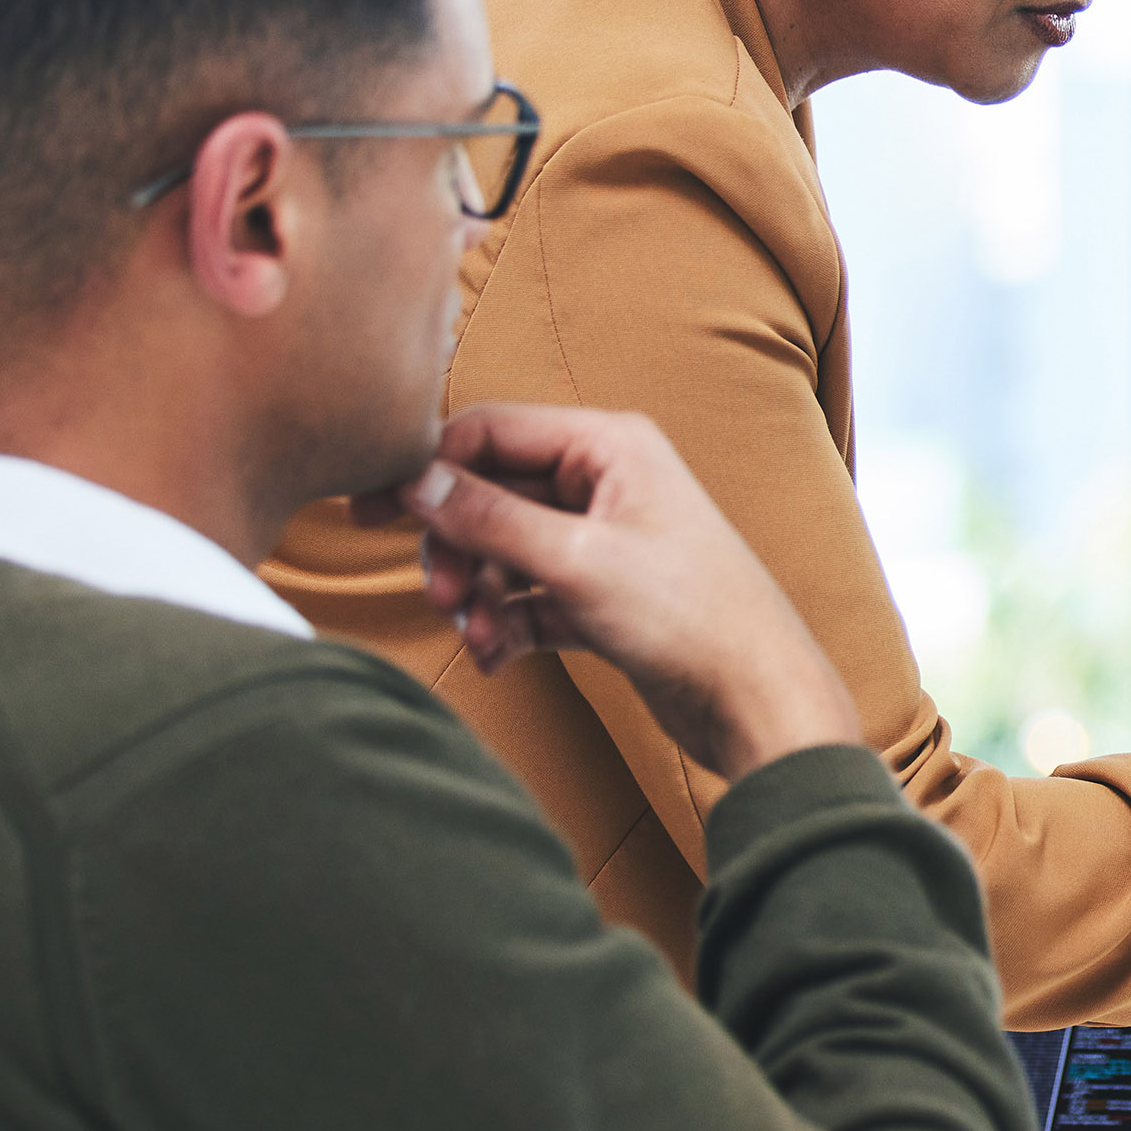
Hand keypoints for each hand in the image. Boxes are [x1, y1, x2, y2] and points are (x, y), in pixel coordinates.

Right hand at [374, 404, 861, 777]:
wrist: (757, 701)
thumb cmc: (691, 616)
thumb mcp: (577, 561)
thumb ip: (490, 518)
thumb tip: (414, 481)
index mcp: (610, 445)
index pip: (491, 430)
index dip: (428, 467)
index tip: (372, 510)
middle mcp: (606, 481)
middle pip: (490, 492)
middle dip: (457, 545)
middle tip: (442, 596)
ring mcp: (604, 540)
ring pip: (504, 550)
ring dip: (480, 594)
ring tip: (480, 637)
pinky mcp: (602, 596)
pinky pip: (528, 595)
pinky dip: (506, 623)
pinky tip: (497, 658)